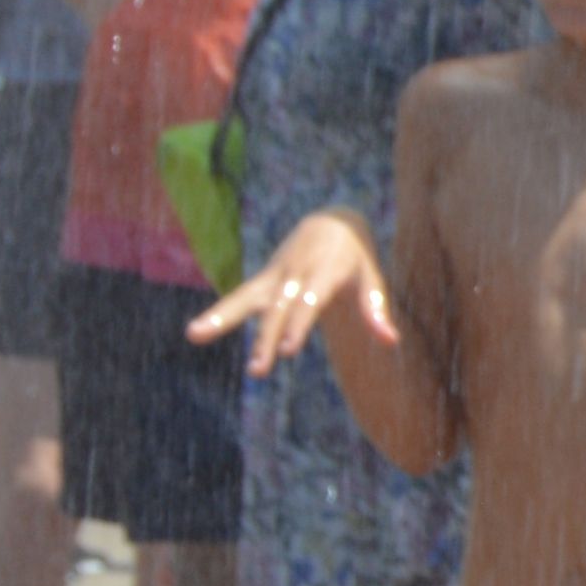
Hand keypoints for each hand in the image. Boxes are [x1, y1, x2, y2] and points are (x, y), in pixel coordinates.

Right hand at [192, 213, 390, 375]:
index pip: (309, 301)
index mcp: (324, 270)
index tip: (287, 349)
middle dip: (267, 336)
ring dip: (223, 318)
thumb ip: (376, 308)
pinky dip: (217, 313)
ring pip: (247, 297)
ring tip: (195, 335)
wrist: (333, 218)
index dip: (298, 324)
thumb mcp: (372, 276)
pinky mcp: (264, 279)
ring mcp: (276, 274)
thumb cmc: (357, 255)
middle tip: (259, 368)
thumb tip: (391, 340)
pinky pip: (239, 296)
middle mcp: (296, 272)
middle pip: (278, 307)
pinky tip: (194, 332)